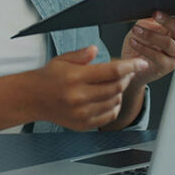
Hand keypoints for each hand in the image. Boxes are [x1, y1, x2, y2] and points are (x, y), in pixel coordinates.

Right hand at [30, 46, 147, 130]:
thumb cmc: (49, 77)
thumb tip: (96, 49)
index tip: (141, 63)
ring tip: (116, 84)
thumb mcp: (62, 59)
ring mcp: (81, 113)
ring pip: (114, 102)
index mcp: (75, 77)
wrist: (33, 99)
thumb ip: (81, 55)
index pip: (111, 71)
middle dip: (127, 78)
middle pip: (116, 88)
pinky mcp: (83, 124)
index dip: (130, 66)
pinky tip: (110, 98)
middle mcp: (79, 97)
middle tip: (128, 72)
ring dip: (121, 92)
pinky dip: (115, 106)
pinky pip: (108, 116)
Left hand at [121, 11, 174, 85]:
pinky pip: (157, 56)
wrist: (132, 67)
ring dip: (150, 34)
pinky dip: (143, 47)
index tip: (169, 8)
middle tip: (155, 13)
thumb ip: (154, 17)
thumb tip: (155, 3)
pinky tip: (133, 41)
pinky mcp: (167, 66)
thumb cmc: (141, 44)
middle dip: (168, 21)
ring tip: (136, 29)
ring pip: (168, 43)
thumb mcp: (146, 25)